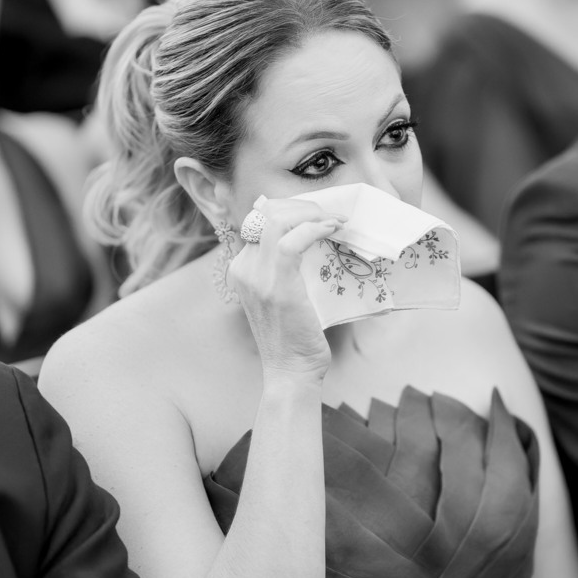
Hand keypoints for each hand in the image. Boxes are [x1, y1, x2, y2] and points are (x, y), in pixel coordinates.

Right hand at [227, 198, 345, 382]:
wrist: (291, 372)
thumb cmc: (296, 337)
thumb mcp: (286, 295)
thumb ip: (290, 268)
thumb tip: (316, 238)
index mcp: (243, 268)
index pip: (260, 219)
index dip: (291, 208)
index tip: (317, 213)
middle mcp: (244, 268)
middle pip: (267, 211)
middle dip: (303, 205)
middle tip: (330, 214)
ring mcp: (257, 277)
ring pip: (277, 219)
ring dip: (311, 212)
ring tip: (334, 220)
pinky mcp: (276, 286)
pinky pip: (291, 241)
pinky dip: (315, 228)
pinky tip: (333, 230)